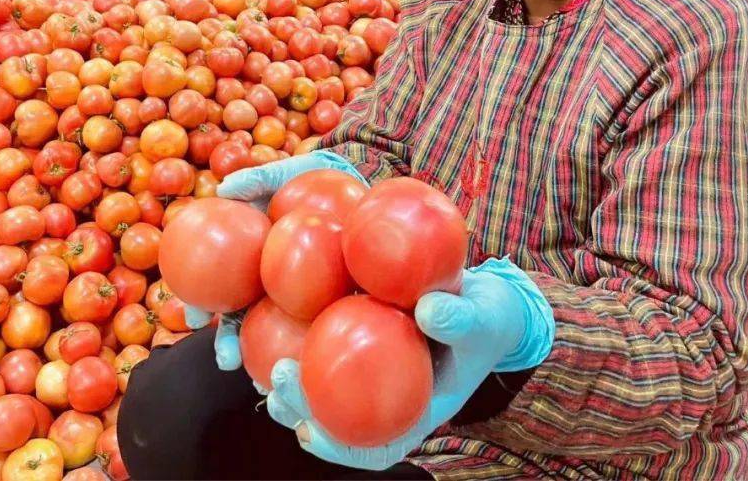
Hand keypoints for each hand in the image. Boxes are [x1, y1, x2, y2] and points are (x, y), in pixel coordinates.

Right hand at [183, 151, 366, 371]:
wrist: (356, 184)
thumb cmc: (312, 177)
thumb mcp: (285, 175)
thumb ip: (258, 179)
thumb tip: (225, 189)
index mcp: (251, 261)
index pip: (220, 289)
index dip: (202, 305)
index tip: (194, 315)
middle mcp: (270, 284)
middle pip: (243, 320)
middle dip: (229, 344)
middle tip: (226, 359)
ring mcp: (301, 296)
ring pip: (278, 333)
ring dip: (267, 359)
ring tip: (265, 382)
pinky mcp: (335, 301)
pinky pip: (323, 324)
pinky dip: (314, 345)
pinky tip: (316, 363)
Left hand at [265, 258, 554, 470]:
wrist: (482, 298)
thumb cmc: (485, 317)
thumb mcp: (481, 318)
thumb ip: (459, 318)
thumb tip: (427, 310)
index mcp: (414, 411)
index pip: (374, 448)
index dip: (338, 449)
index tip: (309, 434)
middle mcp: (386, 399)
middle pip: (337, 420)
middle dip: (300, 411)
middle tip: (278, 385)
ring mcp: (369, 374)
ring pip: (323, 388)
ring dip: (290, 383)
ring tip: (263, 366)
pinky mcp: (359, 342)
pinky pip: (325, 346)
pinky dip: (299, 337)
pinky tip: (272, 318)